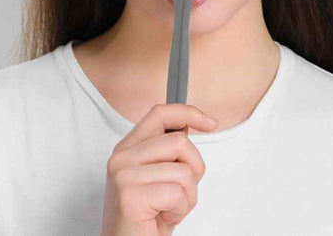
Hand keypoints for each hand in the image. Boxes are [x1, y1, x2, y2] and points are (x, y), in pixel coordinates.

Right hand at [100, 103, 217, 235]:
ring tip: (169, 209)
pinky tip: (163, 218)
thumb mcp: (158, 178)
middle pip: (179, 142)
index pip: (160, 114)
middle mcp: (121, 158)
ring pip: (183, 171)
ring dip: (187, 196)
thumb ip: (166, 152)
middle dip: (194, 169)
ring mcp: (123, 175)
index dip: (188, 113)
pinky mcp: (130, 195)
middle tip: (181, 193)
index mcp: (127, 149)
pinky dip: (180, 210)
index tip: (211, 123)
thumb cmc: (145, 219)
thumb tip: (188, 125)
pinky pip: (177, 193)